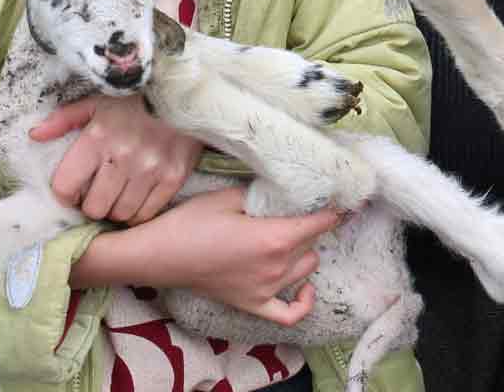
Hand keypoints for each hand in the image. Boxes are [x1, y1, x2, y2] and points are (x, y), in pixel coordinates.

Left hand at [34, 95, 203, 224]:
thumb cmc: (136, 99)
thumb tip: (35, 135)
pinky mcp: (173, 178)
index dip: (65, 193)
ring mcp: (150, 170)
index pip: (65, 186)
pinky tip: (138, 197)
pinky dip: (139, 212)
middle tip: (99, 194)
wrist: (186, 93)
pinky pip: (147, 213)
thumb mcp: (97, 101)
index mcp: (97, 138)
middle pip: (94, 208)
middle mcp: (122, 157)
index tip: (74, 189)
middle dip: (93, 204)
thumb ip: (64, 119)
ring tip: (119, 195)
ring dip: (116, 209)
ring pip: (120, 215)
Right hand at [74, 187, 341, 325]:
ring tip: (290, 236)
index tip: (345, 196)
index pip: (322, 222)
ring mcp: (267, 290)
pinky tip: (305, 286)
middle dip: (312, 226)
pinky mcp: (253, 304)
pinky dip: (304, 302)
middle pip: (314, 243)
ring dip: (305, 252)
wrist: (159, 256)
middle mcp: (277, 267)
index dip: (336, 208)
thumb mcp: (229, 197)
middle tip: (300, 209)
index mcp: (275, 238)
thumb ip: (264, 195)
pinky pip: (290, 313)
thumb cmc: (191, 223)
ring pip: (306, 268)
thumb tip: (287, 190)